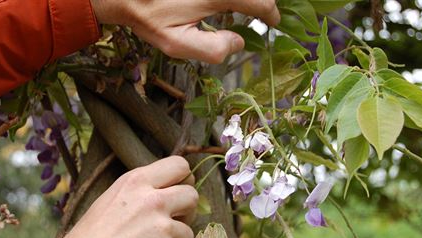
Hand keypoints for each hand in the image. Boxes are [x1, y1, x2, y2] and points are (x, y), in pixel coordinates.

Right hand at [13, 156, 197, 237]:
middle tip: (166, 225)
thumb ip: (141, 192)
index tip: (176, 192)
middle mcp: (152, 200)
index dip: (182, 180)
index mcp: (136, 182)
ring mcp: (161, 228)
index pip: (179, 166)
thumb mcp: (111, 201)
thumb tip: (172, 189)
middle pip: (192, 196)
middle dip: (185, 211)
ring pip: (187, 232)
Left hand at [89, 0, 279, 63]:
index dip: (271, 14)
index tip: (273, 22)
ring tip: (247, 7)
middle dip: (262, 1)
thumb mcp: (176, 45)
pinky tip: (228, 4)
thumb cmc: (148, 17)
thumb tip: (240, 42)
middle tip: (261, 13)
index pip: (260, 2)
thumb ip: (212, 49)